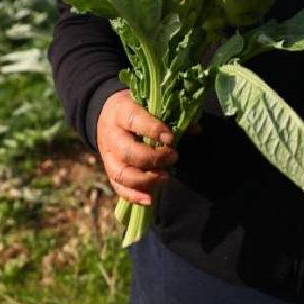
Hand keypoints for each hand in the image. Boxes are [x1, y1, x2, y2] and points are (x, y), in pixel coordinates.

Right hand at [96, 89, 177, 206]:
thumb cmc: (136, 108)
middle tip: (174, 157)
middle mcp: (111, 134)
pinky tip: (150, 199)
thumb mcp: (150, 104)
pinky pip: (118, 187)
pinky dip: (134, 196)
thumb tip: (195, 129)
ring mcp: (108, 155)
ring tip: (165, 177)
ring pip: (121, 173)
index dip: (153, 130)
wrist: (108, 115)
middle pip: (127, 152)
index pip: (134, 120)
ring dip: (145, 180)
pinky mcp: (109, 170)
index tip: (171, 138)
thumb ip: (173, 115)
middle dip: (153, 159)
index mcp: (121, 111)